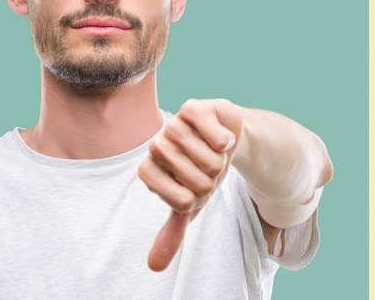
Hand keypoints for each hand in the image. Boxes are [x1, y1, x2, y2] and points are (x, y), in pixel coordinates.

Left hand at [137, 99, 243, 271]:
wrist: (225, 137)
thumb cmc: (203, 170)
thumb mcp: (191, 202)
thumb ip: (172, 231)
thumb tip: (154, 267)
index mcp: (149, 170)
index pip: (178, 200)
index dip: (198, 198)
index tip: (198, 188)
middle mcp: (156, 146)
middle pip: (193, 179)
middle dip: (211, 180)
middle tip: (211, 170)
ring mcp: (173, 125)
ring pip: (204, 157)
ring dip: (219, 161)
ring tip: (217, 155)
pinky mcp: (193, 108)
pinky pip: (212, 133)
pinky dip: (224, 141)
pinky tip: (223, 138)